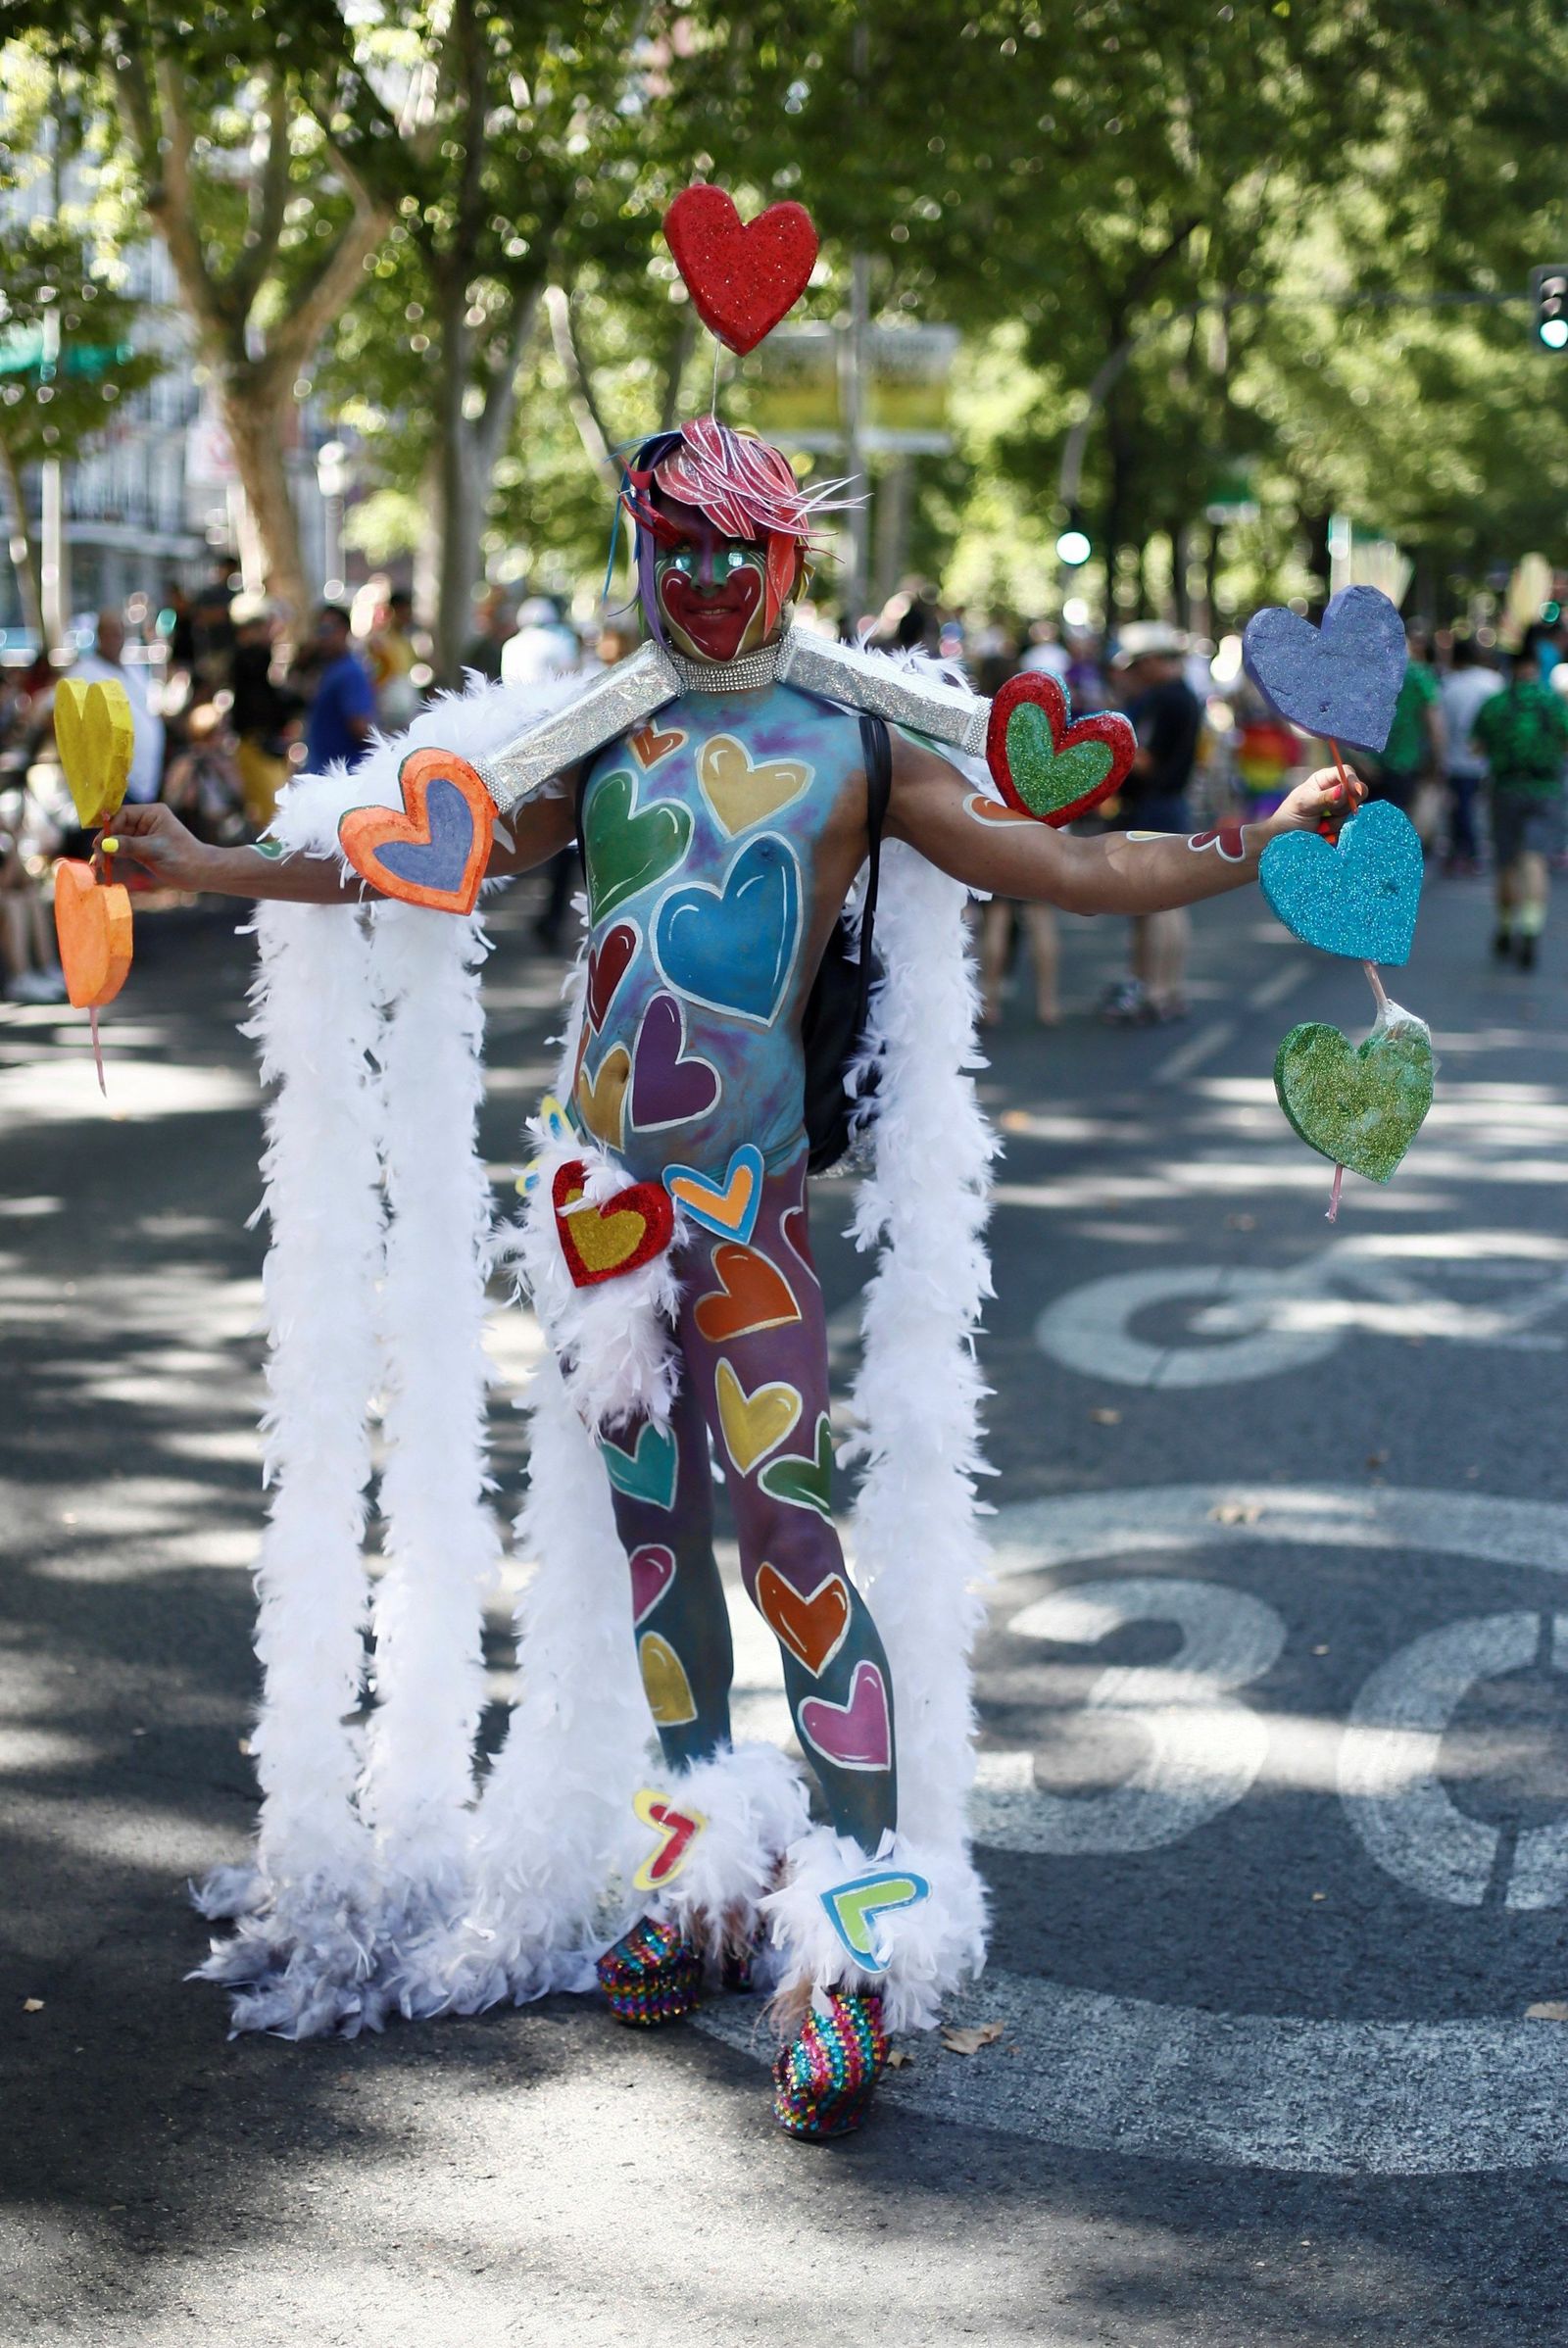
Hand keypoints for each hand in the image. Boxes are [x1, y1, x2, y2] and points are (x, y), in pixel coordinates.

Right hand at [96, 801, 213, 890]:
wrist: (202, 873)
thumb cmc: (184, 858)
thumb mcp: (155, 850)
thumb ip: (129, 846)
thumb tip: (105, 844)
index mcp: (152, 813)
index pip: (122, 814)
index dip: (109, 827)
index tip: (99, 843)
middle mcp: (147, 821)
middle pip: (117, 827)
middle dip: (105, 841)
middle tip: (95, 858)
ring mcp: (144, 836)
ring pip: (118, 839)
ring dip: (107, 850)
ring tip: (98, 864)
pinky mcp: (143, 850)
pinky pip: (123, 850)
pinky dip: (114, 857)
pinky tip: (105, 865)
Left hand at [1268, 765, 1366, 839]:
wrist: (1282, 840)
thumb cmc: (1289, 817)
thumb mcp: (1304, 804)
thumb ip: (1325, 797)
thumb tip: (1344, 789)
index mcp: (1325, 779)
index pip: (1347, 773)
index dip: (1353, 781)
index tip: (1355, 792)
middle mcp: (1336, 791)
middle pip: (1356, 793)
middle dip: (1344, 805)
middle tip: (1327, 813)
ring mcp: (1340, 810)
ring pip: (1352, 813)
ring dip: (1336, 822)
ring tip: (1318, 826)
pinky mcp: (1342, 826)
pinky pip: (1349, 828)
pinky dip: (1336, 833)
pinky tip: (1323, 833)